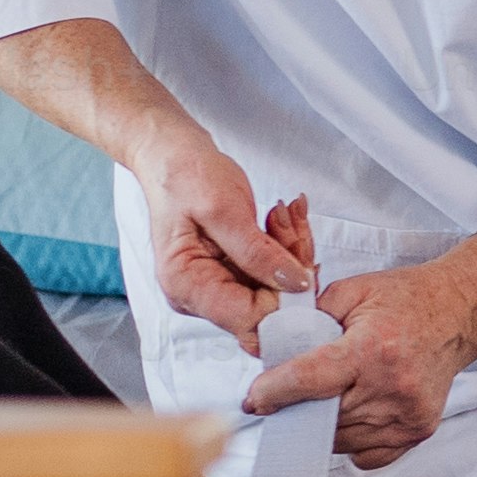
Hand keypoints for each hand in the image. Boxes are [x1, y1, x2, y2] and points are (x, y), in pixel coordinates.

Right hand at [140, 139, 312, 351]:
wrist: (173, 157)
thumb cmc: (185, 176)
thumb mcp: (224, 209)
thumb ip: (258, 252)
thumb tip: (295, 285)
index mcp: (187, 286)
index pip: (248, 319)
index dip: (284, 299)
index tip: (302, 264)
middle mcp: (200, 296)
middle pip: (266, 307)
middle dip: (291, 267)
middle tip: (291, 222)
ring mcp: (217, 286)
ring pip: (275, 289)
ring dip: (291, 251)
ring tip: (285, 213)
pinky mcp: (233, 274)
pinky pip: (272, 272)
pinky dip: (285, 246)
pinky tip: (282, 219)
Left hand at [241, 253, 476, 472]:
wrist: (459, 313)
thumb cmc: (407, 300)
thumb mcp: (352, 292)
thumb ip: (310, 318)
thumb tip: (271, 350)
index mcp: (373, 349)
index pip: (309, 380)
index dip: (273, 392)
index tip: (254, 398)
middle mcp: (392, 387)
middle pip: (322, 416)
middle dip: (297, 407)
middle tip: (288, 394)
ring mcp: (407, 415)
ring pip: (340, 440)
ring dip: (323, 425)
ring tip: (326, 399)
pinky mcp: (417, 430)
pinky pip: (367, 455)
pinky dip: (351, 441)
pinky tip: (352, 415)